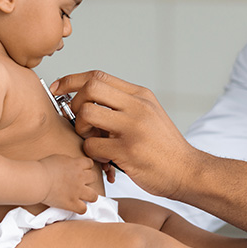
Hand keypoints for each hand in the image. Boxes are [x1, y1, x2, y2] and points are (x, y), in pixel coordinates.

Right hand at [38, 155, 99, 212]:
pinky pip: (83, 209)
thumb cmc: (44, 168)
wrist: (38, 180)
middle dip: (89, 180)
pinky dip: (81, 209)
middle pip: (94, 177)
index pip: (90, 163)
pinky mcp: (71, 203)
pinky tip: (76, 207)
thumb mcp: (59, 158)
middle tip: (82, 183)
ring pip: (94, 196)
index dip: (86, 167)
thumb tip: (72, 164)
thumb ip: (69, 161)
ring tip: (84, 197)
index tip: (82, 170)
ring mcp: (77, 191)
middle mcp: (80, 177)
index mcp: (77, 164)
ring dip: (90, 196)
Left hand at [51, 71, 197, 199]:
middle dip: (74, 103)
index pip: (99, 76)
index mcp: (141, 95)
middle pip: (90, 89)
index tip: (58, 88)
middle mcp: (137, 106)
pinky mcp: (128, 151)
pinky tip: (104, 158)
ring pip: (87, 114)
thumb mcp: (150, 114)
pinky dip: (91, 152)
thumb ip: (124, 105)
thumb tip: (89, 99)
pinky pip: (92, 145)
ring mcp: (133, 128)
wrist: (188, 171)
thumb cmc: (164, 147)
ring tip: (92, 140)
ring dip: (81, 129)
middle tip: (79, 121)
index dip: (72, 80)